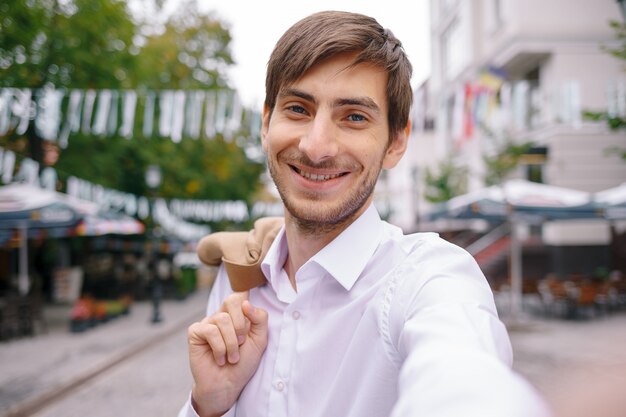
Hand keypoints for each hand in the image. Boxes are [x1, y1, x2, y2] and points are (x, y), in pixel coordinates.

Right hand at [187, 292, 267, 416]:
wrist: (228, 385)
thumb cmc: (243, 363)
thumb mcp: (260, 340)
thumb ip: (260, 319)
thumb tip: (246, 303)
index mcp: (238, 315)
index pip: (241, 294)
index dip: (246, 301)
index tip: (250, 320)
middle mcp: (222, 316)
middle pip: (232, 301)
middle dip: (241, 325)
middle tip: (241, 343)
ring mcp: (208, 323)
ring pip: (222, 319)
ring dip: (231, 342)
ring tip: (232, 357)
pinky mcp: (195, 332)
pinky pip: (210, 331)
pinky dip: (219, 347)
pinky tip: (219, 358)